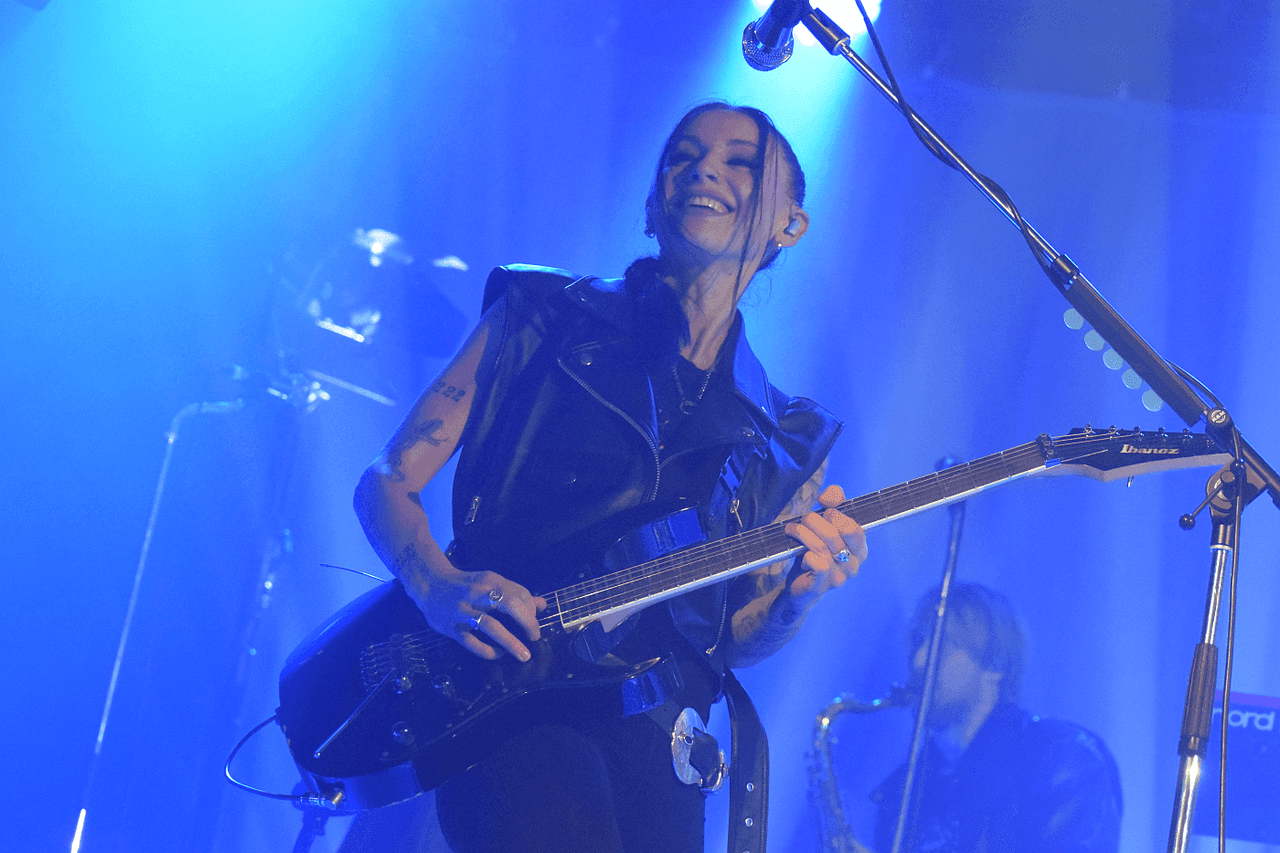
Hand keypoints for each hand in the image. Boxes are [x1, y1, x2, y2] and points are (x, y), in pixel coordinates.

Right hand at [407, 566, 546, 661]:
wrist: (429, 583)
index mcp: (490, 581)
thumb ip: (516, 593)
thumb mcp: (491, 583)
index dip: (531, 609)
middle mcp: (478, 594)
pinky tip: (498, 654)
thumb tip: (542, 605)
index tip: (533, 621)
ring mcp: (464, 611)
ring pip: (491, 626)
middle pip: (509, 605)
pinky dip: (488, 651)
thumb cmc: (466, 585)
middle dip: (527, 622)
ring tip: (524, 655)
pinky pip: (472, 643)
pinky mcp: (452, 627)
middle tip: (535, 636)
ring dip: (511, 642)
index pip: (519, 594)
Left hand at [782, 484, 865, 610]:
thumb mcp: (826, 526)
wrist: (800, 586)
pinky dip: (807, 555)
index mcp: (860, 550)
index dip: (837, 515)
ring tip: (791, 529)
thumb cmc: (814, 552)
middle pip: (835, 536)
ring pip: (821, 548)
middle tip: (803, 520)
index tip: (823, 510)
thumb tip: (830, 495)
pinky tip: (802, 554)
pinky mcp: (821, 587)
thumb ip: (834, 504)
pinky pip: (819, 566)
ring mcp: (839, 578)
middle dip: (814, 521)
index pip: (855, 529)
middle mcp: (853, 565)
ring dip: (802, 534)